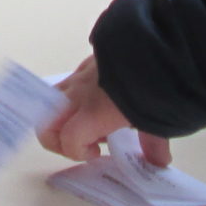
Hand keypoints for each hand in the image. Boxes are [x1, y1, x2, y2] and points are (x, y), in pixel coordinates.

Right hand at [38, 52, 171, 167]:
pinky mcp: (86, 62)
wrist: (156, 43)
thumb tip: (159, 162)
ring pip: (51, 102)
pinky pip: (67, 84)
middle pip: (46, 123)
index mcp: (95, 113)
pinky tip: (98, 98)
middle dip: (56, 140)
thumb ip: (153, 144)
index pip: (68, 139)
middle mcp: (80, 95)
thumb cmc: (155, 85)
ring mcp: (79, 76)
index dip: (76, 152)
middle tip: (82, 143)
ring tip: (87, 121)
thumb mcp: (158, 120)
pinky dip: (72, 98)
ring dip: (61, 118)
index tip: (97, 152)